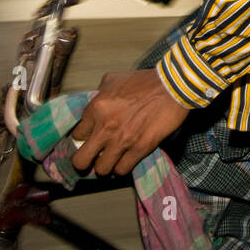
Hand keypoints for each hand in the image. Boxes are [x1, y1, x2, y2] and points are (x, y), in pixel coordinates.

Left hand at [70, 69, 189, 176]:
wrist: (172, 86)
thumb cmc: (144, 80)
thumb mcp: (113, 79)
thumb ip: (99, 94)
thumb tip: (94, 105)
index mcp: (97, 107)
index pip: (77, 135)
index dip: (83, 138)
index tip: (89, 139)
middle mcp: (105, 126)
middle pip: (81, 160)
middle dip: (85, 161)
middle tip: (93, 158)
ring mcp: (122, 140)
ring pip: (102, 169)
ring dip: (106, 165)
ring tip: (112, 160)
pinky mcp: (140, 148)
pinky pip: (122, 169)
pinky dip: (122, 167)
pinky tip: (126, 160)